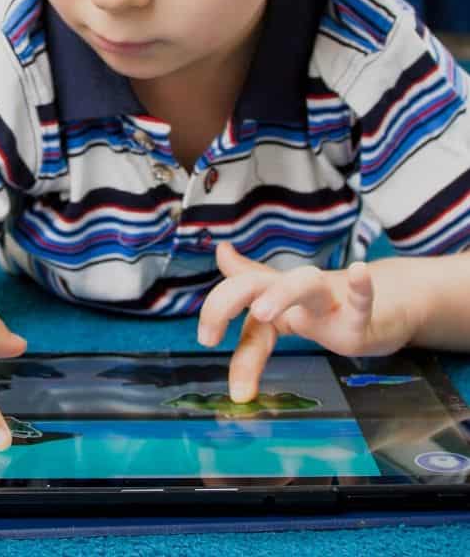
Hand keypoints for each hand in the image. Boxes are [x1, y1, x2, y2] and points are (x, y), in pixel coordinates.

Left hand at [198, 241, 411, 402]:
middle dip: (229, 301)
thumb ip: (250, 279)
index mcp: (276, 297)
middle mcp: (298, 295)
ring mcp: (330, 303)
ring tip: (261, 311)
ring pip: (306, 285)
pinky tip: (359, 272)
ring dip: (282, 294)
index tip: (205, 341)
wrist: (388, 300)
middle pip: (259, 284)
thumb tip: (221, 250)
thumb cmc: (329, 304)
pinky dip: (362, 288)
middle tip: (207, 336)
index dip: (217, 316)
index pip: (237, 299)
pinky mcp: (362, 318)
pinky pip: (361, 302)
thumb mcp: (287, 296)